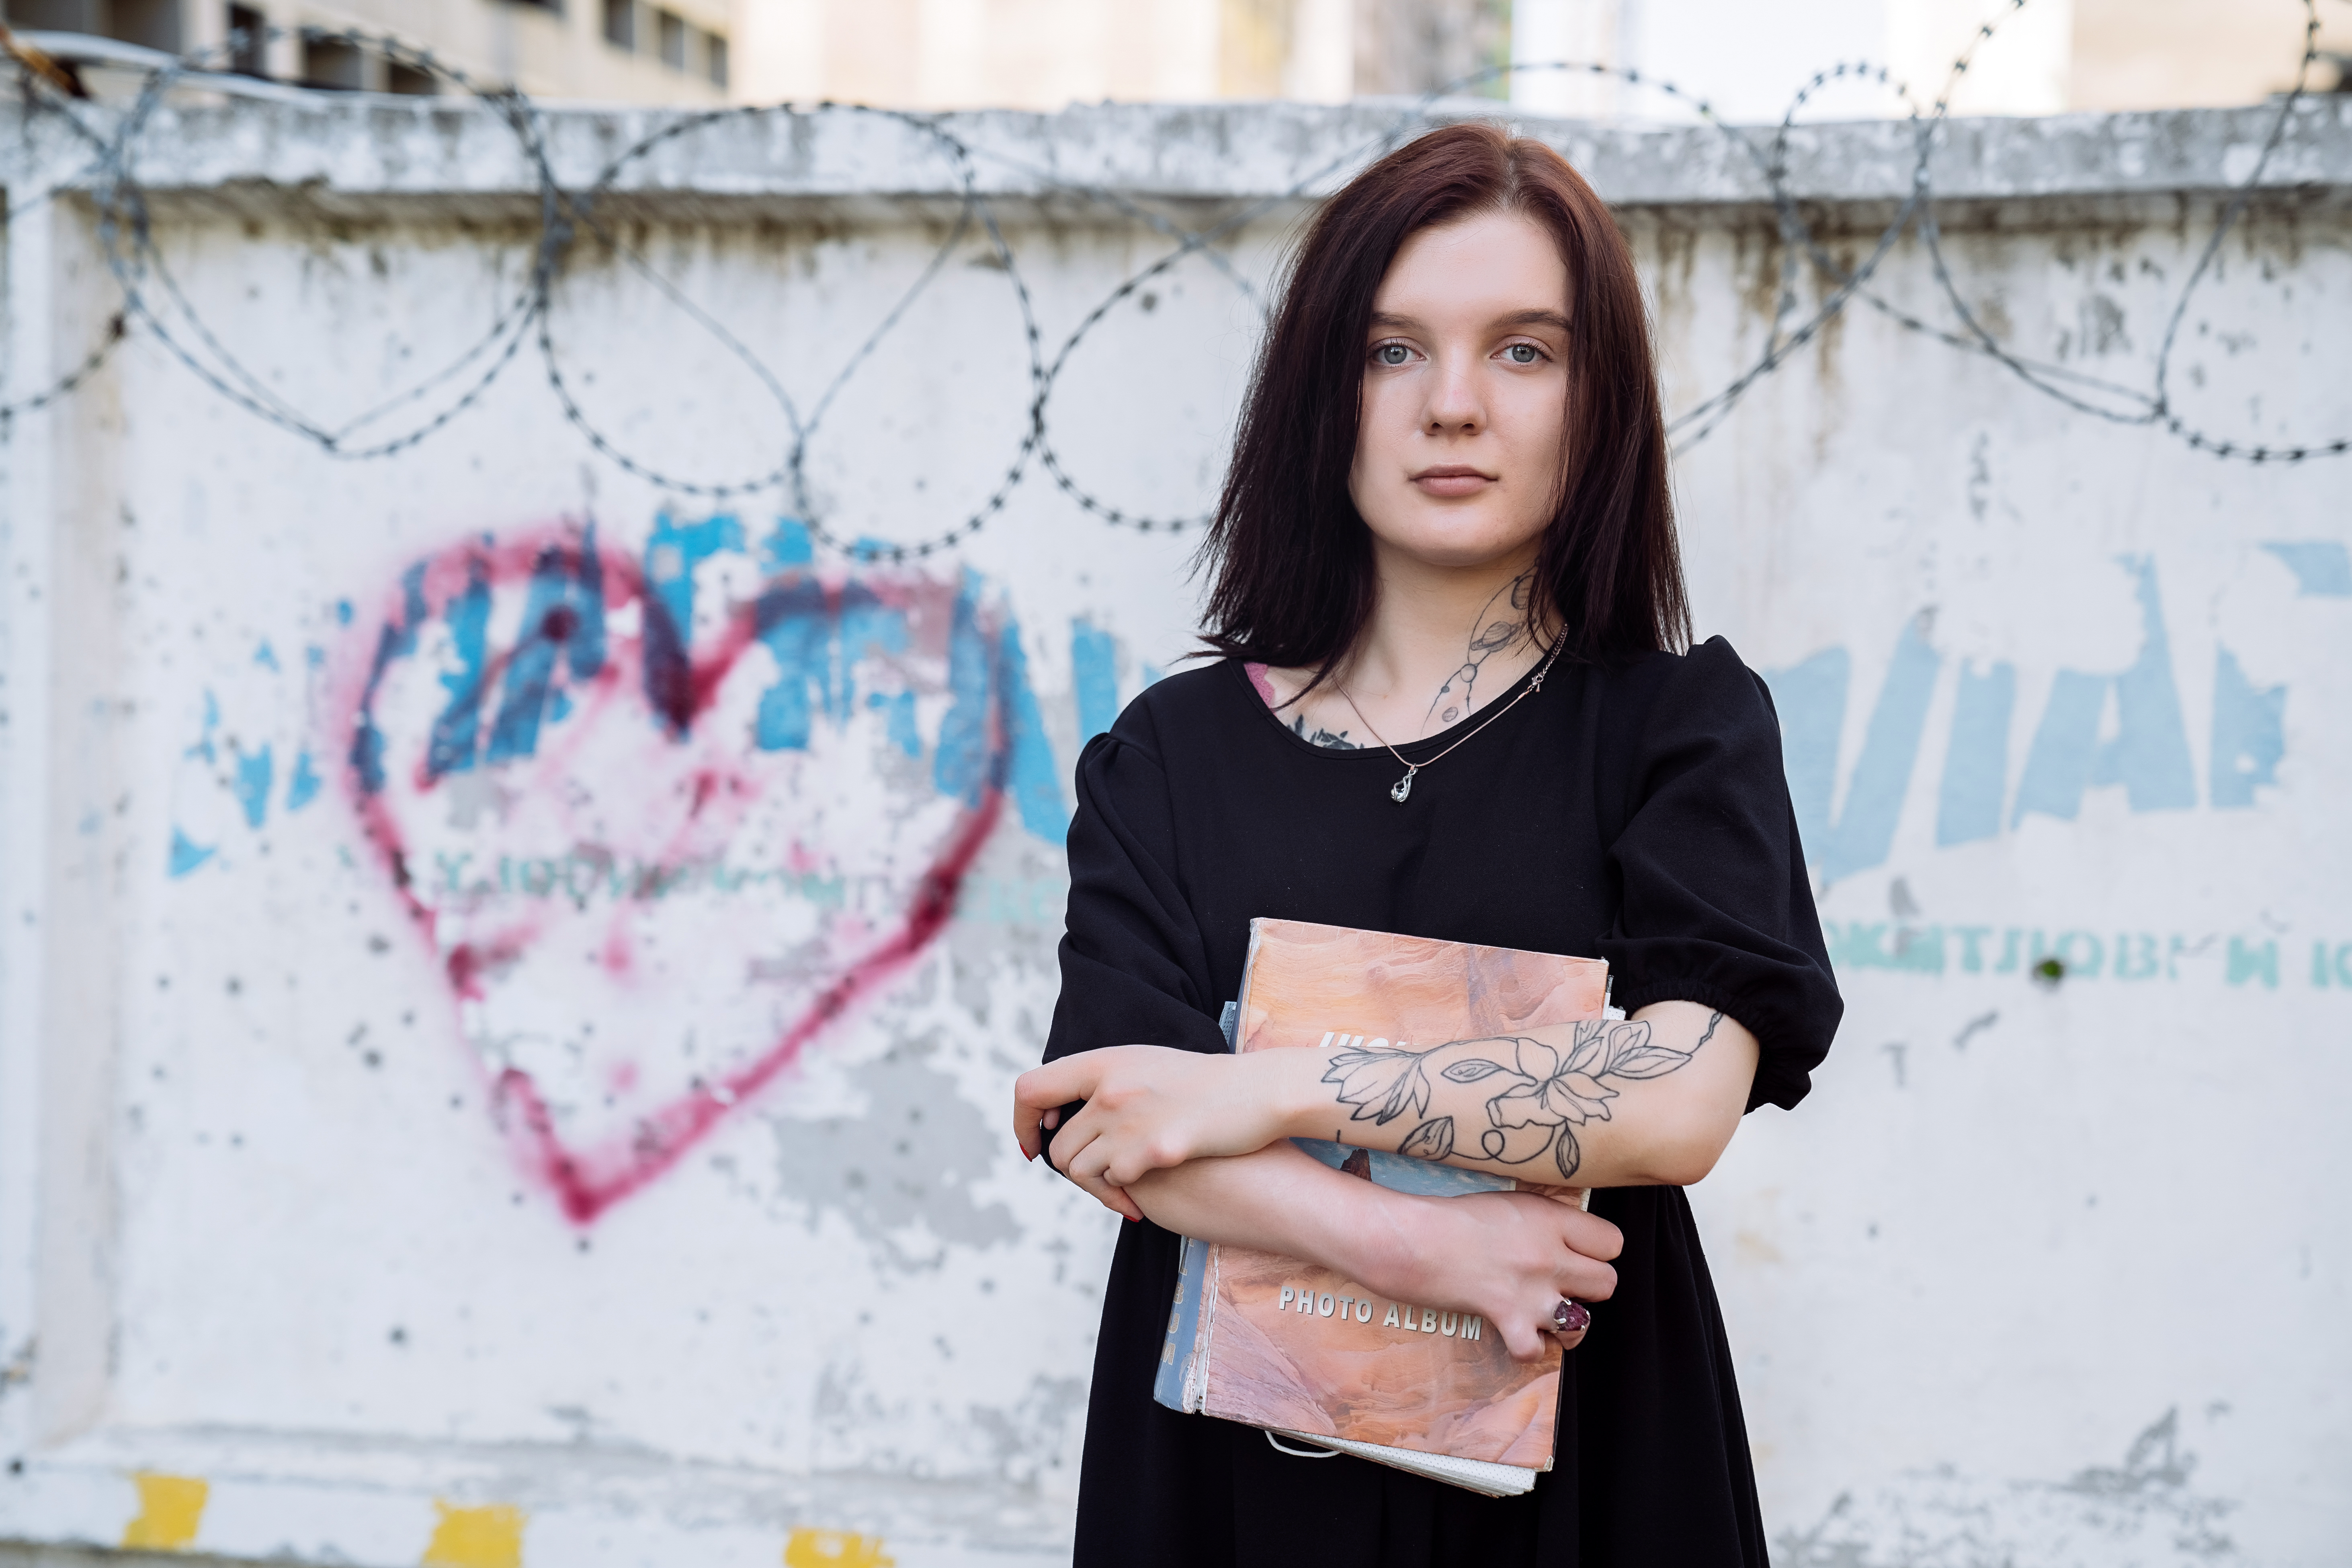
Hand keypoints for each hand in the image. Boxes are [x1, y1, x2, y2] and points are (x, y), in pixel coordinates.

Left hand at [1012, 1046, 1298, 1217]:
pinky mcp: (1153, 1151)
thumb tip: (1057, 1113)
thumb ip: (1102, 1083)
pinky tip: (1151, 1186)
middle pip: (1057, 1146)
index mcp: (1104, 1062)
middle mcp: (1110, 1089)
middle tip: (1102, 1174)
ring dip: (1100, 1181)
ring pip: (1080, 1170)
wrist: (1257, 1091)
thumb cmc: (1202, 1083)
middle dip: (1073, 1167)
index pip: (1030, 1089)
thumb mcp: (1144, 1064)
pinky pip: (1116, 1182)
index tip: (1035, 1141)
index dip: (1024, 1121)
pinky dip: (1125, 1190)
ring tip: (1130, 1180)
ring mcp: (1130, 1120)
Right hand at [1369, 1187, 1621, 1361]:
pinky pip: (1537, 1351)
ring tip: (1547, 1312)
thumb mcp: (1512, 1202)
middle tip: (1563, 1282)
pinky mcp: (1506, 1319)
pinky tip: (1516, 1332)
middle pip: (1607, 1283)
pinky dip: (1528, 1348)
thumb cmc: (1456, 1216)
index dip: (1598, 1250)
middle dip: (1589, 1287)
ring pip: (1583, 1323)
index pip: (1613, 1243)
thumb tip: (1574, 1237)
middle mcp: (1548, 1256)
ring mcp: (1530, 1291)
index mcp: (1551, 1219)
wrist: (1412, 1238)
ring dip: (1566, 1322)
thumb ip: (1549, 1220)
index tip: (1579, 1251)